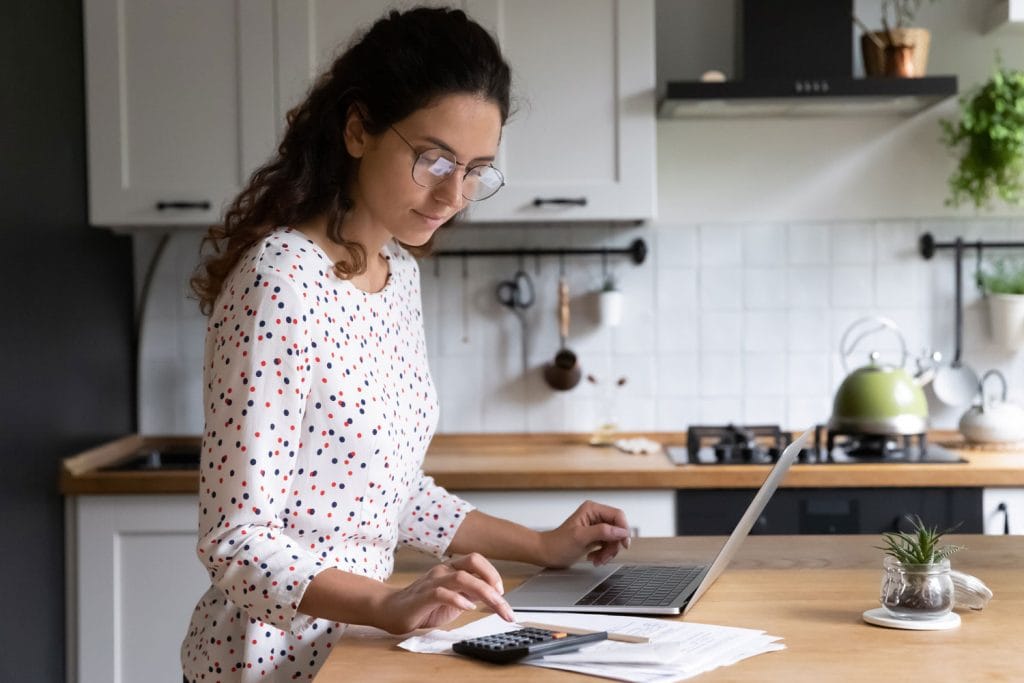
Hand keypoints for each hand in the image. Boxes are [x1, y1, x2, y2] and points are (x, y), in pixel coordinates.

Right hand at [375, 553, 514, 633]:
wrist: (391, 610)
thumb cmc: (423, 605)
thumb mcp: (454, 599)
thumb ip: (471, 594)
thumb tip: (495, 596)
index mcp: (451, 569)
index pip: (477, 560)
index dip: (492, 573)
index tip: (502, 594)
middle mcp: (443, 571)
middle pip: (473, 562)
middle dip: (493, 580)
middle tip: (504, 602)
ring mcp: (432, 581)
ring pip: (462, 577)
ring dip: (484, 592)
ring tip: (495, 605)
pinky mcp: (423, 596)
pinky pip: (442, 593)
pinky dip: (458, 599)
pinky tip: (468, 608)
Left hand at [539, 500, 630, 568]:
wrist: (547, 553)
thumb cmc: (558, 544)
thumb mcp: (580, 537)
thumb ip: (602, 532)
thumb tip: (621, 531)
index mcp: (592, 509)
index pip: (618, 515)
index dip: (623, 530)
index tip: (623, 544)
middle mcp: (595, 516)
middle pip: (617, 529)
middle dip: (613, 545)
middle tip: (605, 556)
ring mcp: (596, 526)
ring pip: (614, 539)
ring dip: (608, 552)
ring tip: (597, 559)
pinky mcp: (595, 537)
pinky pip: (608, 545)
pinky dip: (604, 554)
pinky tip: (594, 557)